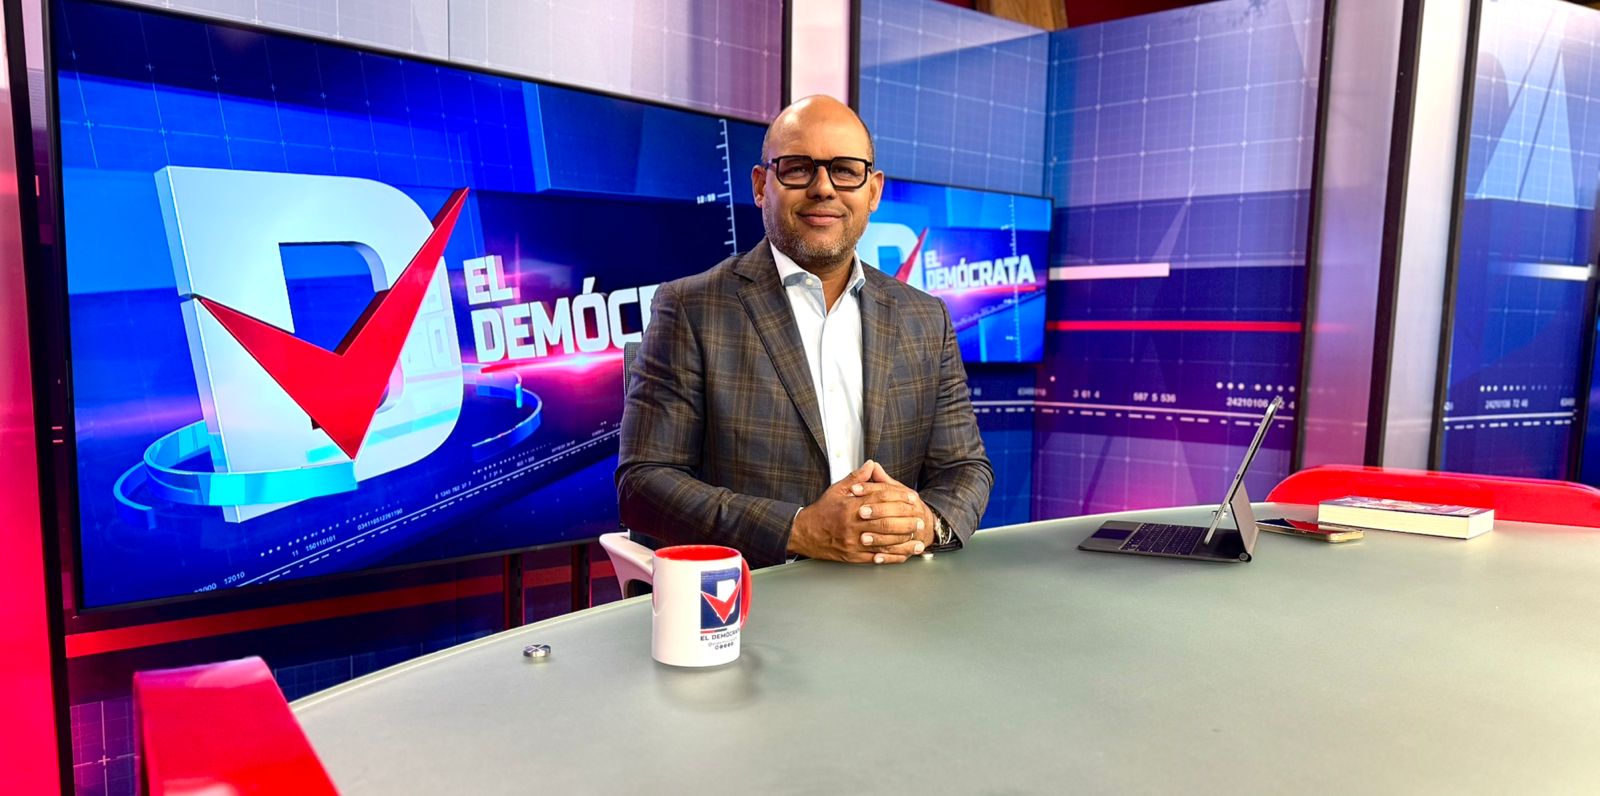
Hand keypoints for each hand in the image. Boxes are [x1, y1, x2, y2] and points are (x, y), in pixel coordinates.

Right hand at [787, 461, 927, 563]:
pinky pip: (875, 558)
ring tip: (917, 540)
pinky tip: (903, 555)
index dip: (899, 497)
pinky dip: (891, 557)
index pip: (879, 499)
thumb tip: (871, 464)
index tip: (912, 498)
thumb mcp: (837, 490)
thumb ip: (856, 478)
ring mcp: (853, 542)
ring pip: (883, 542)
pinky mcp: (852, 556)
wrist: (804, 533)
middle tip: (919, 520)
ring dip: (903, 542)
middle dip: (906, 521)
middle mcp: (852, 525)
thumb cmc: (822, 511)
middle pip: (885, 522)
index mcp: (850, 506)